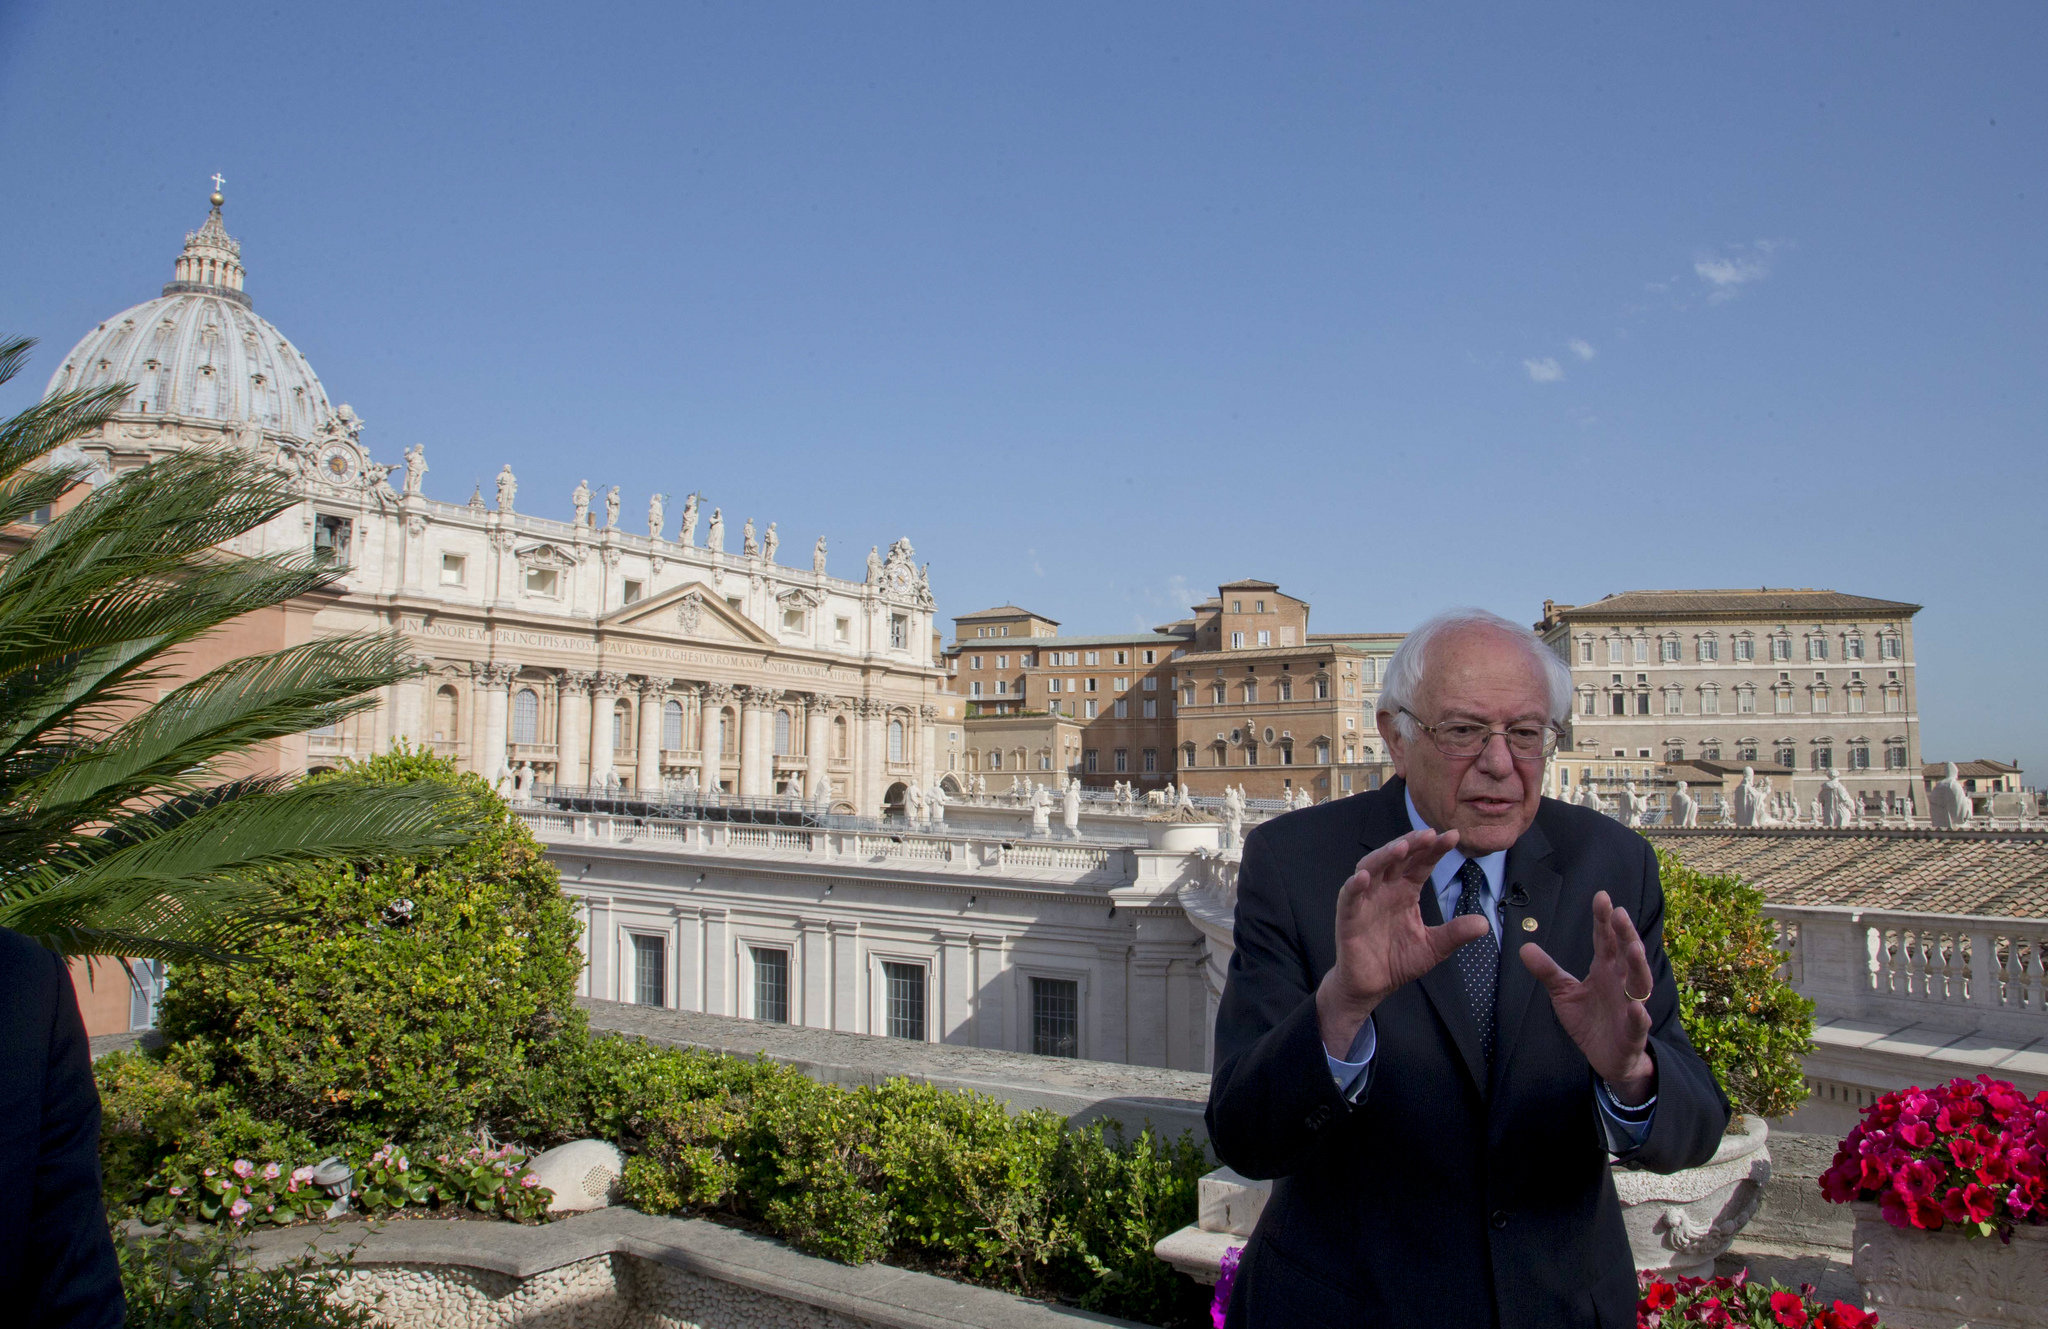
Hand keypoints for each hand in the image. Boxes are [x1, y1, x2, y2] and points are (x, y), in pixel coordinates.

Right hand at [1316, 829, 1490, 1056]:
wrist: (1372, 986)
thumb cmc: (1398, 961)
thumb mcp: (1433, 947)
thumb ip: (1455, 933)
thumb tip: (1485, 924)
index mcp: (1406, 891)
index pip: (1421, 864)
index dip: (1435, 850)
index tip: (1453, 836)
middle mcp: (1385, 889)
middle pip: (1396, 858)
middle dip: (1412, 844)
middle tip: (1429, 835)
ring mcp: (1365, 900)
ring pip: (1372, 868)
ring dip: (1384, 856)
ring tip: (1401, 847)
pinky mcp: (1348, 916)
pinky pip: (1349, 896)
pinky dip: (1354, 885)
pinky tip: (1364, 877)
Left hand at [1519, 890, 1656, 1102]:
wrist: (1605, 1058)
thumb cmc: (1588, 1020)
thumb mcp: (1563, 993)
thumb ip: (1547, 971)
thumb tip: (1524, 948)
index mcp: (1606, 970)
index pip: (1605, 940)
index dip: (1604, 920)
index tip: (1601, 896)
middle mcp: (1622, 983)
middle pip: (1626, 954)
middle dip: (1624, 933)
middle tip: (1619, 912)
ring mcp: (1630, 1006)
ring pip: (1640, 983)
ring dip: (1638, 966)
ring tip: (1634, 948)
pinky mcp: (1633, 1033)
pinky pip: (1639, 1023)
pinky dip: (1639, 1015)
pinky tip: (1636, 1008)